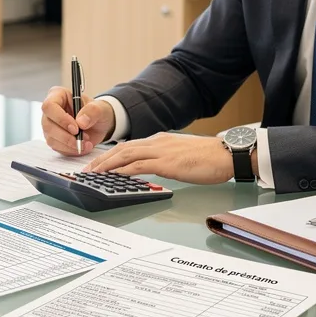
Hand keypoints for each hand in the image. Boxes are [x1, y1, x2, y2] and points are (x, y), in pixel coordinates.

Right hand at [40, 86, 115, 155]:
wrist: (99, 124)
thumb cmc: (97, 111)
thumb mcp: (100, 108)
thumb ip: (92, 111)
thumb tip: (81, 122)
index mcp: (58, 95)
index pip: (49, 106)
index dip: (60, 119)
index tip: (76, 128)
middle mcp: (50, 111)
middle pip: (48, 125)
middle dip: (66, 136)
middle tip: (83, 138)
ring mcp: (50, 125)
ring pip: (51, 138)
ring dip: (70, 144)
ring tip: (87, 143)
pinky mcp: (53, 138)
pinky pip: (57, 147)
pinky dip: (71, 150)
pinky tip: (82, 147)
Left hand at [84, 133, 237, 184]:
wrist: (227, 154)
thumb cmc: (209, 158)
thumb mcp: (182, 156)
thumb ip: (166, 159)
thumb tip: (156, 168)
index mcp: (160, 141)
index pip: (130, 146)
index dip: (112, 154)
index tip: (100, 163)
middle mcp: (157, 142)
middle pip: (122, 148)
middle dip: (103, 159)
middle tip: (89, 169)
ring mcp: (161, 152)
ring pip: (126, 155)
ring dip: (107, 164)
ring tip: (94, 173)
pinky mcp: (167, 163)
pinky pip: (139, 166)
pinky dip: (124, 170)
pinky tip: (114, 175)